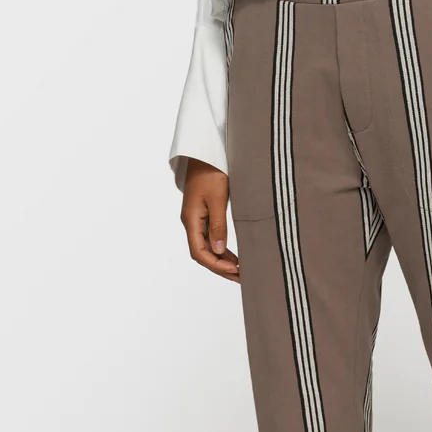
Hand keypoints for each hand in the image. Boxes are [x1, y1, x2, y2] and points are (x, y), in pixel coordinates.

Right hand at [181, 159, 239, 282]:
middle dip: (220, 268)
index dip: (216, 265)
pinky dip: (222, 250)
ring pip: (207, 248)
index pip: (199, 252)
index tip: (234, 272)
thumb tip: (219, 251)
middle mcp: (191, 223)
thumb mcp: (218, 199)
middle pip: (202, 254)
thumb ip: (218, 225)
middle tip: (241, 277)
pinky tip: (234, 257)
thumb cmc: (211, 172)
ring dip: (222, 261)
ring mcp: (196, 220)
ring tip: (240, 272)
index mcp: (191, 220)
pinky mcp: (203, 215)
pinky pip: (210, 239)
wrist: (205, 154)